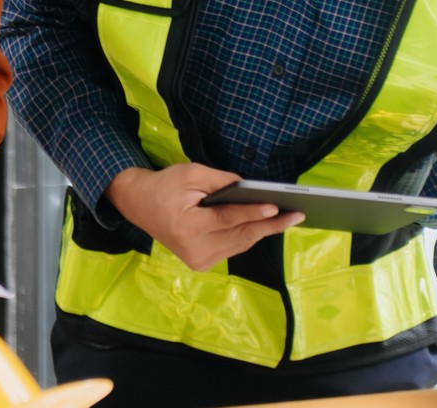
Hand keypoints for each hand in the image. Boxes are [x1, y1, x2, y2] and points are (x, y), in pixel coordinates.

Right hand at [105, 163, 303, 271]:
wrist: (139, 204)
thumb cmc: (166, 185)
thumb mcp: (191, 173)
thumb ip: (222, 182)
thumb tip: (251, 188)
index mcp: (187, 226)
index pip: (226, 219)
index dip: (252, 212)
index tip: (275, 207)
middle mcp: (193, 249)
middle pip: (239, 236)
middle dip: (270, 225)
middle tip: (297, 215)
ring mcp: (197, 260)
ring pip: (239, 244)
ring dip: (263, 230)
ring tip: (289, 218)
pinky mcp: (201, 263)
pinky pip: (232, 248)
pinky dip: (248, 235)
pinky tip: (266, 224)